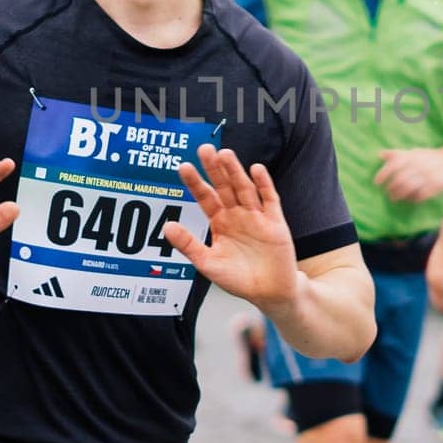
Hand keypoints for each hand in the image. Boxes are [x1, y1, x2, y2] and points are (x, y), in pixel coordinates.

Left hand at [165, 145, 299, 308]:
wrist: (270, 293)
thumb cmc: (239, 279)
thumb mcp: (208, 264)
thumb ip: (189, 245)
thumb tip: (167, 226)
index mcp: (220, 222)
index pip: (205, 197)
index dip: (195, 182)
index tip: (183, 167)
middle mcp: (237, 214)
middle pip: (224, 186)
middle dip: (215, 169)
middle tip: (204, 150)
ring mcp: (257, 216)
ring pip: (244, 188)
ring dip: (236, 172)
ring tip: (225, 154)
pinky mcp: (275, 222)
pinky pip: (269, 199)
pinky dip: (263, 184)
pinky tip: (255, 169)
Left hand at [374, 147, 442, 202]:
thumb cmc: (430, 157)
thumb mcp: (415, 152)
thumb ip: (398, 154)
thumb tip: (379, 154)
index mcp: (414, 156)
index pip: (394, 165)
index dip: (384, 174)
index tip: (377, 182)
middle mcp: (420, 166)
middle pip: (400, 179)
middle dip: (391, 187)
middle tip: (387, 191)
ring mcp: (428, 176)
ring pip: (409, 188)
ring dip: (399, 195)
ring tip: (394, 198)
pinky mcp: (436, 186)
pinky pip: (421, 195)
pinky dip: (412, 198)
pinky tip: (409, 199)